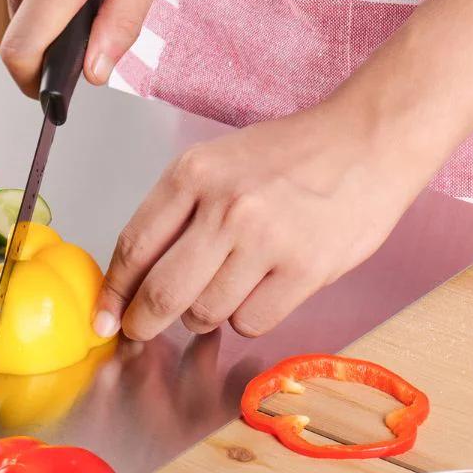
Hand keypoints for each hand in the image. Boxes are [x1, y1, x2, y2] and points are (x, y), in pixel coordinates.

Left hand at [92, 104, 427, 340]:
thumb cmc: (290, 156)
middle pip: (161, 293)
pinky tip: (260, 290)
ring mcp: (266, 240)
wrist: (367, 141)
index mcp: (193, 173)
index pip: (134, 246)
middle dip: (143, 323)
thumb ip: (177, 214)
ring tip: (224, 288)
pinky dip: (247, 317)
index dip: (114, 292)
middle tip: (140, 331)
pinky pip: (251, 323)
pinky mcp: (305, 270)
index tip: (105, 315)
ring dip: (204, 316)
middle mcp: (225, 206)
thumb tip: (135, 276)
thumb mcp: (218, 164)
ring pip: (206, 313)